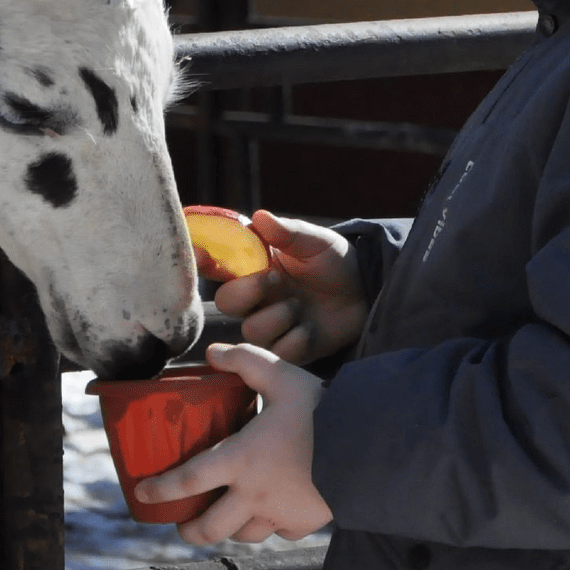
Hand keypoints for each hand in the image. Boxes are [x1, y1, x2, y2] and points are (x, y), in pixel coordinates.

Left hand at [134, 343, 332, 544]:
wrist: (366, 448)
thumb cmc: (320, 411)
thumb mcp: (280, 375)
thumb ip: (244, 360)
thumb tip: (213, 353)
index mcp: (242, 459)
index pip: (189, 479)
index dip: (161, 488)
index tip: (143, 491)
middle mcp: (255, 494)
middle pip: (210, 526)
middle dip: (190, 530)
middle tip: (181, 524)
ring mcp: (280, 513)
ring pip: (244, 534)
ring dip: (229, 529)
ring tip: (224, 519)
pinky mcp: (304, 521)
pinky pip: (280, 532)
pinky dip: (271, 526)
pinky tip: (272, 513)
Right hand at [214, 211, 367, 365]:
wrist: (366, 294)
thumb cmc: (334, 262)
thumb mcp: (315, 241)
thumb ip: (288, 232)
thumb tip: (259, 216)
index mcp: (255, 267)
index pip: (217, 266)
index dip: (203, 262)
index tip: (205, 257)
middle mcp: (256, 297)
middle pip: (226, 302)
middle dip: (246, 292)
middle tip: (273, 279)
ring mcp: (271, 325)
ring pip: (251, 331)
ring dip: (277, 317)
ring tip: (301, 306)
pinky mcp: (287, 351)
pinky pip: (277, 353)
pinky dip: (295, 340)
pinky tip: (311, 328)